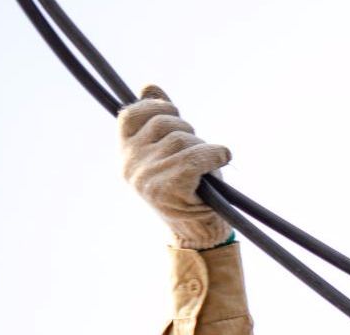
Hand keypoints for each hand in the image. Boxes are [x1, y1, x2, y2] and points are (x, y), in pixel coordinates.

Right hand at [118, 85, 231, 248]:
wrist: (199, 234)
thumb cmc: (190, 189)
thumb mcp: (170, 151)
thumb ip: (157, 120)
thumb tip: (149, 85)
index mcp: (125, 155)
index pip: (129, 114)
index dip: (156, 107)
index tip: (175, 114)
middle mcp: (130, 165)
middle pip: (163, 124)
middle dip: (188, 131)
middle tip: (199, 151)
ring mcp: (147, 177)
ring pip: (182, 139)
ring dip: (204, 147)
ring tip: (207, 166)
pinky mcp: (168, 187)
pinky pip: (197, 156)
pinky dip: (216, 154)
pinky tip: (224, 158)